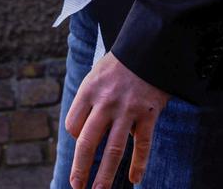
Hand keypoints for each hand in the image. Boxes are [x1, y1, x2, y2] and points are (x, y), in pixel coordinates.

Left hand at [64, 52, 168, 187]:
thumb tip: (81, 132)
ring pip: (113, 149)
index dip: (75, 137)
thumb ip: (89, 101)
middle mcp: (105, 102)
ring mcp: (127, 110)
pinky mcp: (148, 115)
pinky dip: (139, 164)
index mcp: (89, 90)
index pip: (73, 126)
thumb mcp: (97, 75)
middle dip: (80, 168)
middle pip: (87, 142)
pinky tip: (134, 179)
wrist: (149, 48)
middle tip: (77, 186)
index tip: (82, 141)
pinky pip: (142, 144)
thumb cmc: (120, 65)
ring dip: (105, 174)